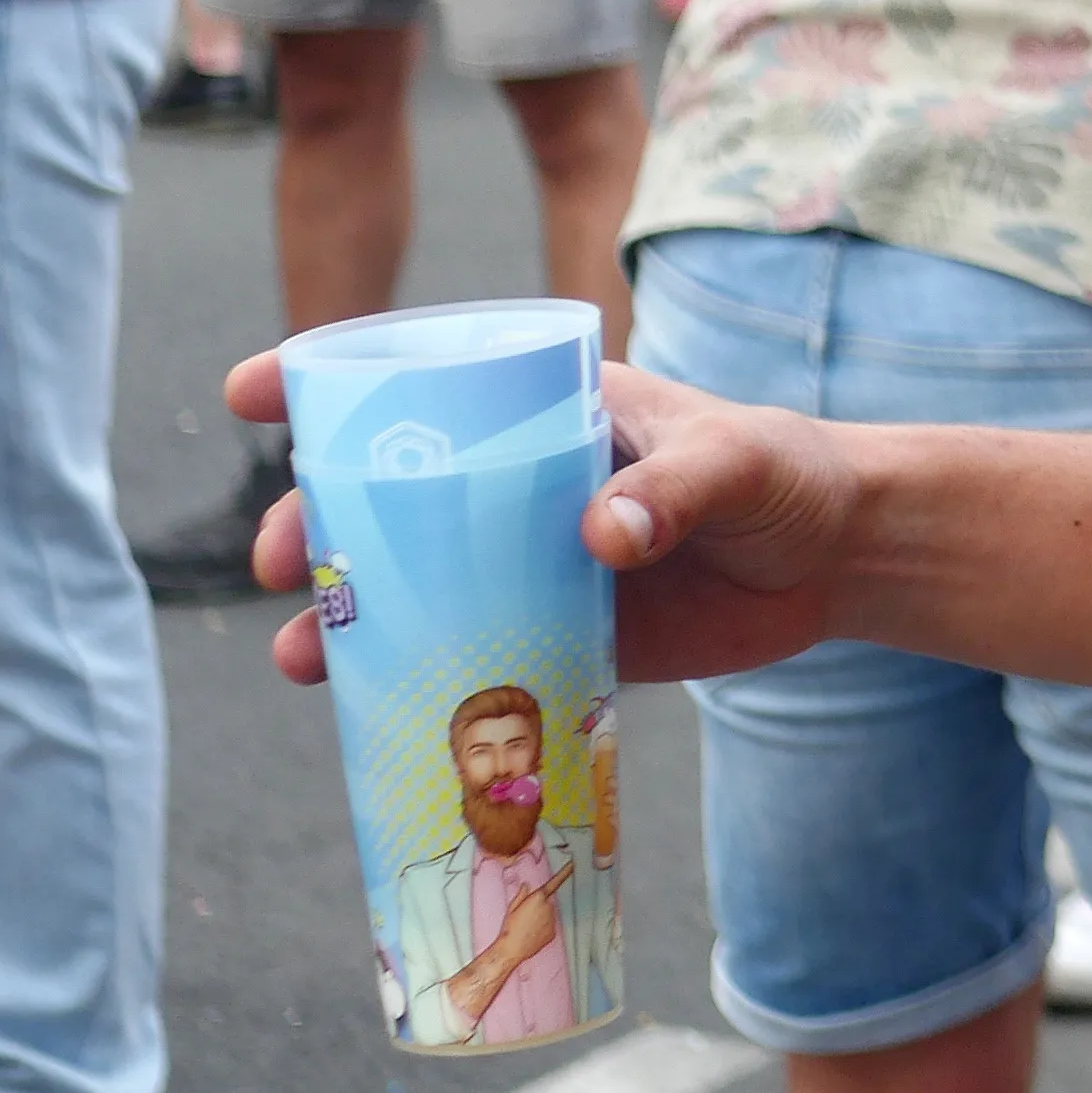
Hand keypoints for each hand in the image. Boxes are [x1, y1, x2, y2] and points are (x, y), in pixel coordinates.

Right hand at [233, 351, 867, 689]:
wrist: (841, 556)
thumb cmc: (787, 473)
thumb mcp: (737, 461)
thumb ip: (676, 488)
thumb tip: (600, 536)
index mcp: (545, 408)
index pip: (421, 376)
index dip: (326, 379)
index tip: (251, 391)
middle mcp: (514, 482)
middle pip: (382, 493)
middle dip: (314, 520)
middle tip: (287, 563)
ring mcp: (524, 560)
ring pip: (403, 583)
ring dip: (340, 617)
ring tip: (301, 658)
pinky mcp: (551, 632)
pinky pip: (457, 656)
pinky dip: (403, 683)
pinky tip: (362, 715)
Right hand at [488, 867, 570, 978]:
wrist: (512, 949)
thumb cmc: (510, 928)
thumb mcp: (512, 908)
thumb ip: (522, 895)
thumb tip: (526, 885)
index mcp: (538, 898)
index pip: (554, 882)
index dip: (564, 873)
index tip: (573, 864)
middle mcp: (548, 906)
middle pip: (547, 902)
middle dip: (539, 906)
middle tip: (525, 917)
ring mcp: (553, 919)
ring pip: (548, 914)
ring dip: (541, 917)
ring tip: (527, 927)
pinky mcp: (553, 931)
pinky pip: (549, 926)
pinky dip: (542, 929)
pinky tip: (532, 934)